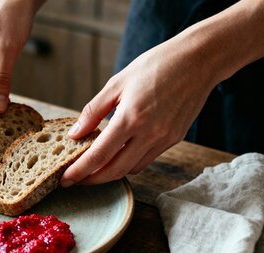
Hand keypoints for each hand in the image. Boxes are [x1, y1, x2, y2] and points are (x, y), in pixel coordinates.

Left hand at [61, 36, 216, 185]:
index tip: (65, 179)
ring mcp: (164, 139)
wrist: (198, 60)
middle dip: (92, 180)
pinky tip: (118, 154)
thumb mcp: (117, 83)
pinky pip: (146, 160)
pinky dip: (129, 163)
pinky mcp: (174, 139)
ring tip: (94, 167)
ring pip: (131, 169)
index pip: (98, 156)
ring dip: (111, 173)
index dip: (79, 171)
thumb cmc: (155, 65)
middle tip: (75, 179)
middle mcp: (149, 134)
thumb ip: (93, 111)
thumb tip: (74, 134)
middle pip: (114, 171)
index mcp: (130, 118)